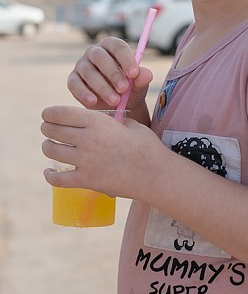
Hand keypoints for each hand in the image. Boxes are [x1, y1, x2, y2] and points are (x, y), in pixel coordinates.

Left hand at [41, 105, 165, 199]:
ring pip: (52, 151)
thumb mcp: (130, 124)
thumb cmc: (147, 146)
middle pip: (53, 131)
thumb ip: (112, 122)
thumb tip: (103, 123)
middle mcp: (87, 139)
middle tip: (47, 129)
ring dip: (48, 146)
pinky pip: (58, 179)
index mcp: (97, 121)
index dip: (50, 113)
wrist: (155, 173)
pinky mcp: (86, 181)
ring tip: (49, 145)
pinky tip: (49, 172)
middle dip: (47, 128)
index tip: (46, 114)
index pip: (61, 113)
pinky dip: (50, 175)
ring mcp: (85, 161)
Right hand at [67, 36, 152, 122]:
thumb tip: (146, 74)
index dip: (126, 59)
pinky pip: (74, 84)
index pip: (118, 46)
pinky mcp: (73, 79)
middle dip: (113, 73)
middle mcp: (95, 52)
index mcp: (112, 46)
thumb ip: (142, 79)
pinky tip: (93, 103)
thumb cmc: (129, 89)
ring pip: (88, 71)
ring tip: (115, 101)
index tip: (134, 74)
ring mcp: (82, 65)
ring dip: (102, 87)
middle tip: (124, 89)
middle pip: (100, 57)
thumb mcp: (138, 86)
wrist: (116, 106)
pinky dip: (84, 93)